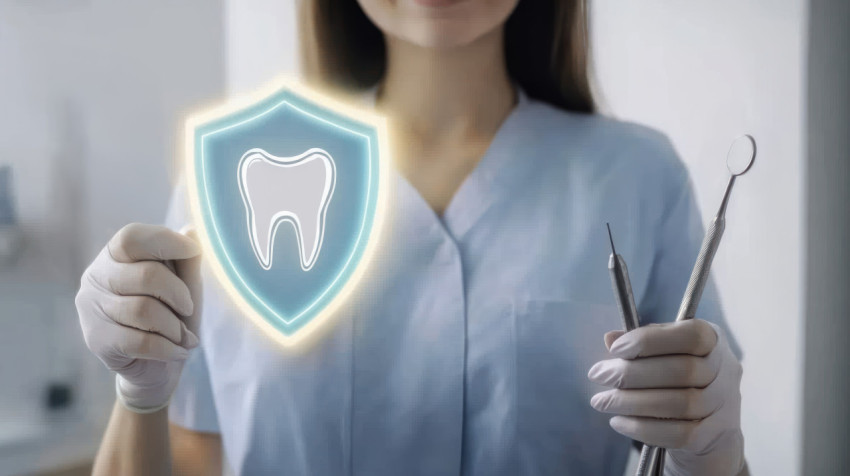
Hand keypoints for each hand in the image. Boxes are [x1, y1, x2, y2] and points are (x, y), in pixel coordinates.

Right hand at [75, 223, 202, 411]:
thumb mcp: (185, 285)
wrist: (154, 367)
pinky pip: (140, 341)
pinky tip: (179, 351)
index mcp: (115, 256)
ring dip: (174, 326)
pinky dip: (168, 348)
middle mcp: (95, 277)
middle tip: (188, 309)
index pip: (132, 238)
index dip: (166, 241)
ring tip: (183, 336)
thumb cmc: (170, 315)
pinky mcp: (97, 340)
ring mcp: (91, 309)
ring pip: (143, 310)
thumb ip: (187, 260)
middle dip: (179, 294)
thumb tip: (192, 230)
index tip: (194, 251)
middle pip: (145, 275)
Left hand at [587, 320, 744, 475]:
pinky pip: (678, 434)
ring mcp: (723, 404)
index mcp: (713, 340)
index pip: (691, 335)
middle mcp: (725, 370)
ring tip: (602, 401)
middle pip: (681, 371)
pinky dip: (643, 428)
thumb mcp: (663, 354)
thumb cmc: (679, 381)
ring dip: (632, 402)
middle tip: (598, 375)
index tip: (615, 349)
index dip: (650, 340)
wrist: (710, 430)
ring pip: (679, 404)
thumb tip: (611, 337)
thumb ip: (641, 344)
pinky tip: (618, 422)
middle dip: (631, 373)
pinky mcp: (714, 435)